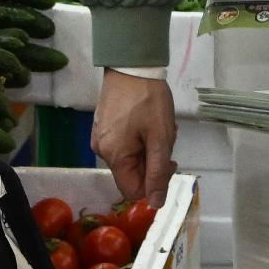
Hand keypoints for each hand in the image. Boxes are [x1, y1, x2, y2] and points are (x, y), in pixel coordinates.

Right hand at [94, 70, 176, 205]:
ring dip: (148, 148)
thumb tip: (155, 204)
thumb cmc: (148, 99)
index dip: (154, 183)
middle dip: (152, 162)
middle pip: (132, 173)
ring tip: (158, 126)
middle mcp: (101, 150)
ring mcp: (100, 136)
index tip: (168, 161)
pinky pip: (123, 144)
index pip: (133, 191)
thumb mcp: (160, 138)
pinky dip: (139, 138)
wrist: (131, 64)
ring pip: (130, 158)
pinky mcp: (103, 125)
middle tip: (165, 139)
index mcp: (114, 156)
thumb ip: (158, 172)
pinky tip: (147, 121)